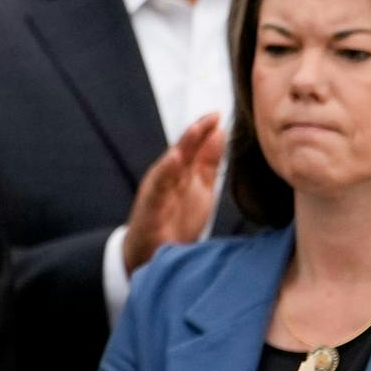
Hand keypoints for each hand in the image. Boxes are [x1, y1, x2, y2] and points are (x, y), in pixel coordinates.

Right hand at [121, 112, 224, 277]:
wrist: (154, 256)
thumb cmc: (177, 220)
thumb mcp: (200, 187)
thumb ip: (208, 160)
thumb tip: (220, 132)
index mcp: (181, 173)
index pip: (194, 147)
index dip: (205, 131)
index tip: (220, 114)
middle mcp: (168, 178)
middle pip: (182, 151)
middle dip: (196, 133)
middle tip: (213, 116)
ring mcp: (157, 191)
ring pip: (170, 164)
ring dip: (182, 146)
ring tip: (196, 130)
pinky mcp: (149, 207)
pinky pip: (158, 188)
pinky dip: (165, 171)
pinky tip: (175, 159)